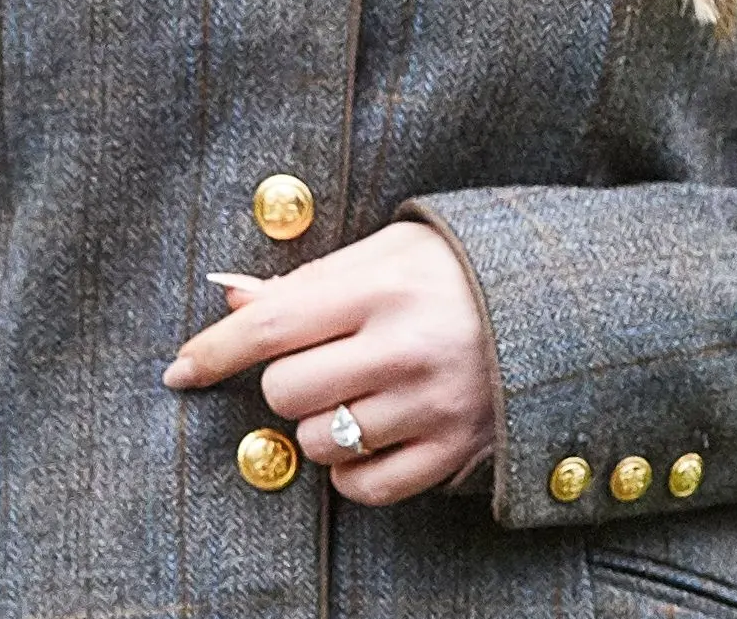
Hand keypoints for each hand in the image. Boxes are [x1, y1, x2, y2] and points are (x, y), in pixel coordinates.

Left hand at [161, 219, 493, 504]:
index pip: (272, 326)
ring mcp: (430, 405)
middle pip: (288, 393)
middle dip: (283, 382)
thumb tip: (230, 297)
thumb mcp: (387, 250)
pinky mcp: (453, 453)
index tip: (179, 370)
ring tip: (352, 390)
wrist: (557, 303)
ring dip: (319, 423)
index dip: (215, 351)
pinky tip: (367, 433)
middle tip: (313, 361)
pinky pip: (365, 487)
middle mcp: (403, 348)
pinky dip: (351, 469)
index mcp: (382, 285)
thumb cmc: (457, 268)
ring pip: (321, 443)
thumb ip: (308, 280)